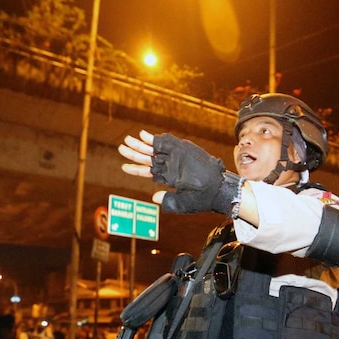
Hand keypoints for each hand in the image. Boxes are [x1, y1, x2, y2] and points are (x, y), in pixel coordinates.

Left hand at [119, 131, 237, 213]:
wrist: (217, 189)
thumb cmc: (202, 199)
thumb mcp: (182, 203)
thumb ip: (168, 201)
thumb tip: (153, 197)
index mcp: (169, 178)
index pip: (148, 172)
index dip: (136, 169)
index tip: (124, 167)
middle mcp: (170, 166)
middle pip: (148, 159)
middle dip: (134, 153)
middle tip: (121, 148)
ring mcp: (175, 157)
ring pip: (153, 150)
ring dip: (140, 144)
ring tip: (127, 140)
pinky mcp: (181, 150)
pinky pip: (165, 143)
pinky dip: (154, 139)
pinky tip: (143, 135)